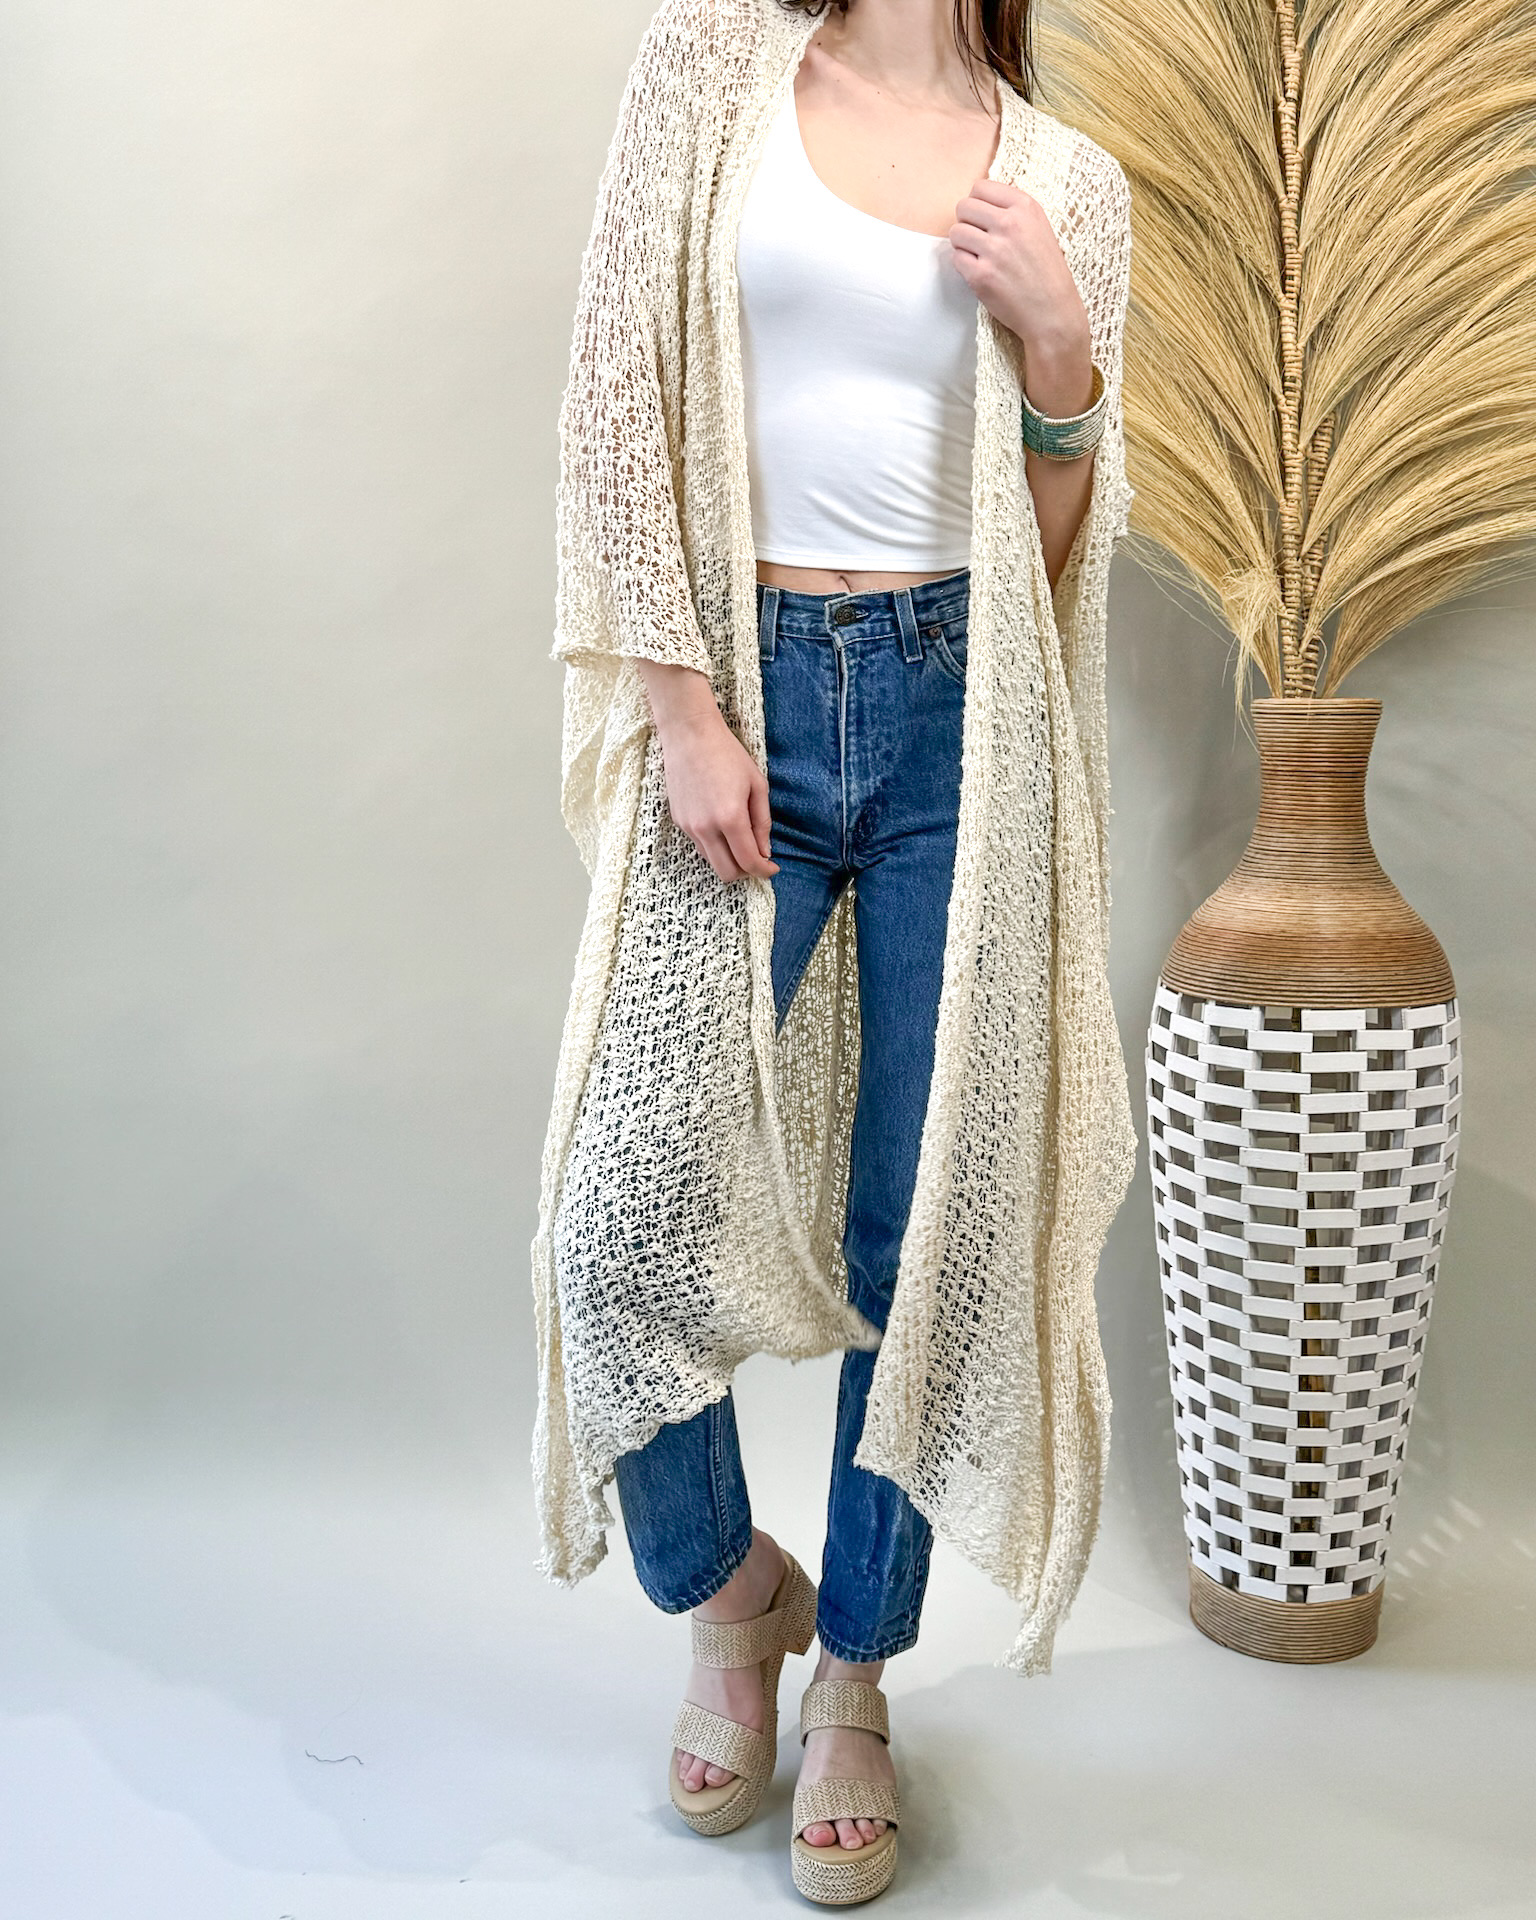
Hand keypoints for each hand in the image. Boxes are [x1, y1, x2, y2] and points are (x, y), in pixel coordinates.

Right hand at [633, 660, 778, 883]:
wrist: (689, 735)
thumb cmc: (727, 754)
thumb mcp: (757, 784)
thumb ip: (762, 821)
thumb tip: (765, 850)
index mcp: (730, 818)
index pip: (749, 861)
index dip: (764, 871)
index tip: (772, 868)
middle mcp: (706, 828)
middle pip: (727, 873)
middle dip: (745, 872)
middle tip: (757, 859)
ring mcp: (689, 826)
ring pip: (711, 862)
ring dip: (729, 859)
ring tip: (740, 841)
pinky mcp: (678, 821)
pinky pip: (699, 846)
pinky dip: (714, 846)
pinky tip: (722, 827)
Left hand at [948, 179, 1090, 367]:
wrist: (1053, 312)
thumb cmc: (1046, 272)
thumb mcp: (1039, 228)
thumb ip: (1012, 211)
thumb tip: (979, 201)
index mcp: (1025, 207)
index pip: (980, 187)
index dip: (977, 203)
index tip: (984, 218)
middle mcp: (1009, 224)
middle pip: (963, 207)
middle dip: (967, 222)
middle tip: (979, 239)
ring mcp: (994, 250)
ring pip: (956, 232)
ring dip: (963, 244)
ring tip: (979, 256)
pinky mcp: (981, 275)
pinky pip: (956, 258)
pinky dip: (963, 265)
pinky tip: (980, 272)